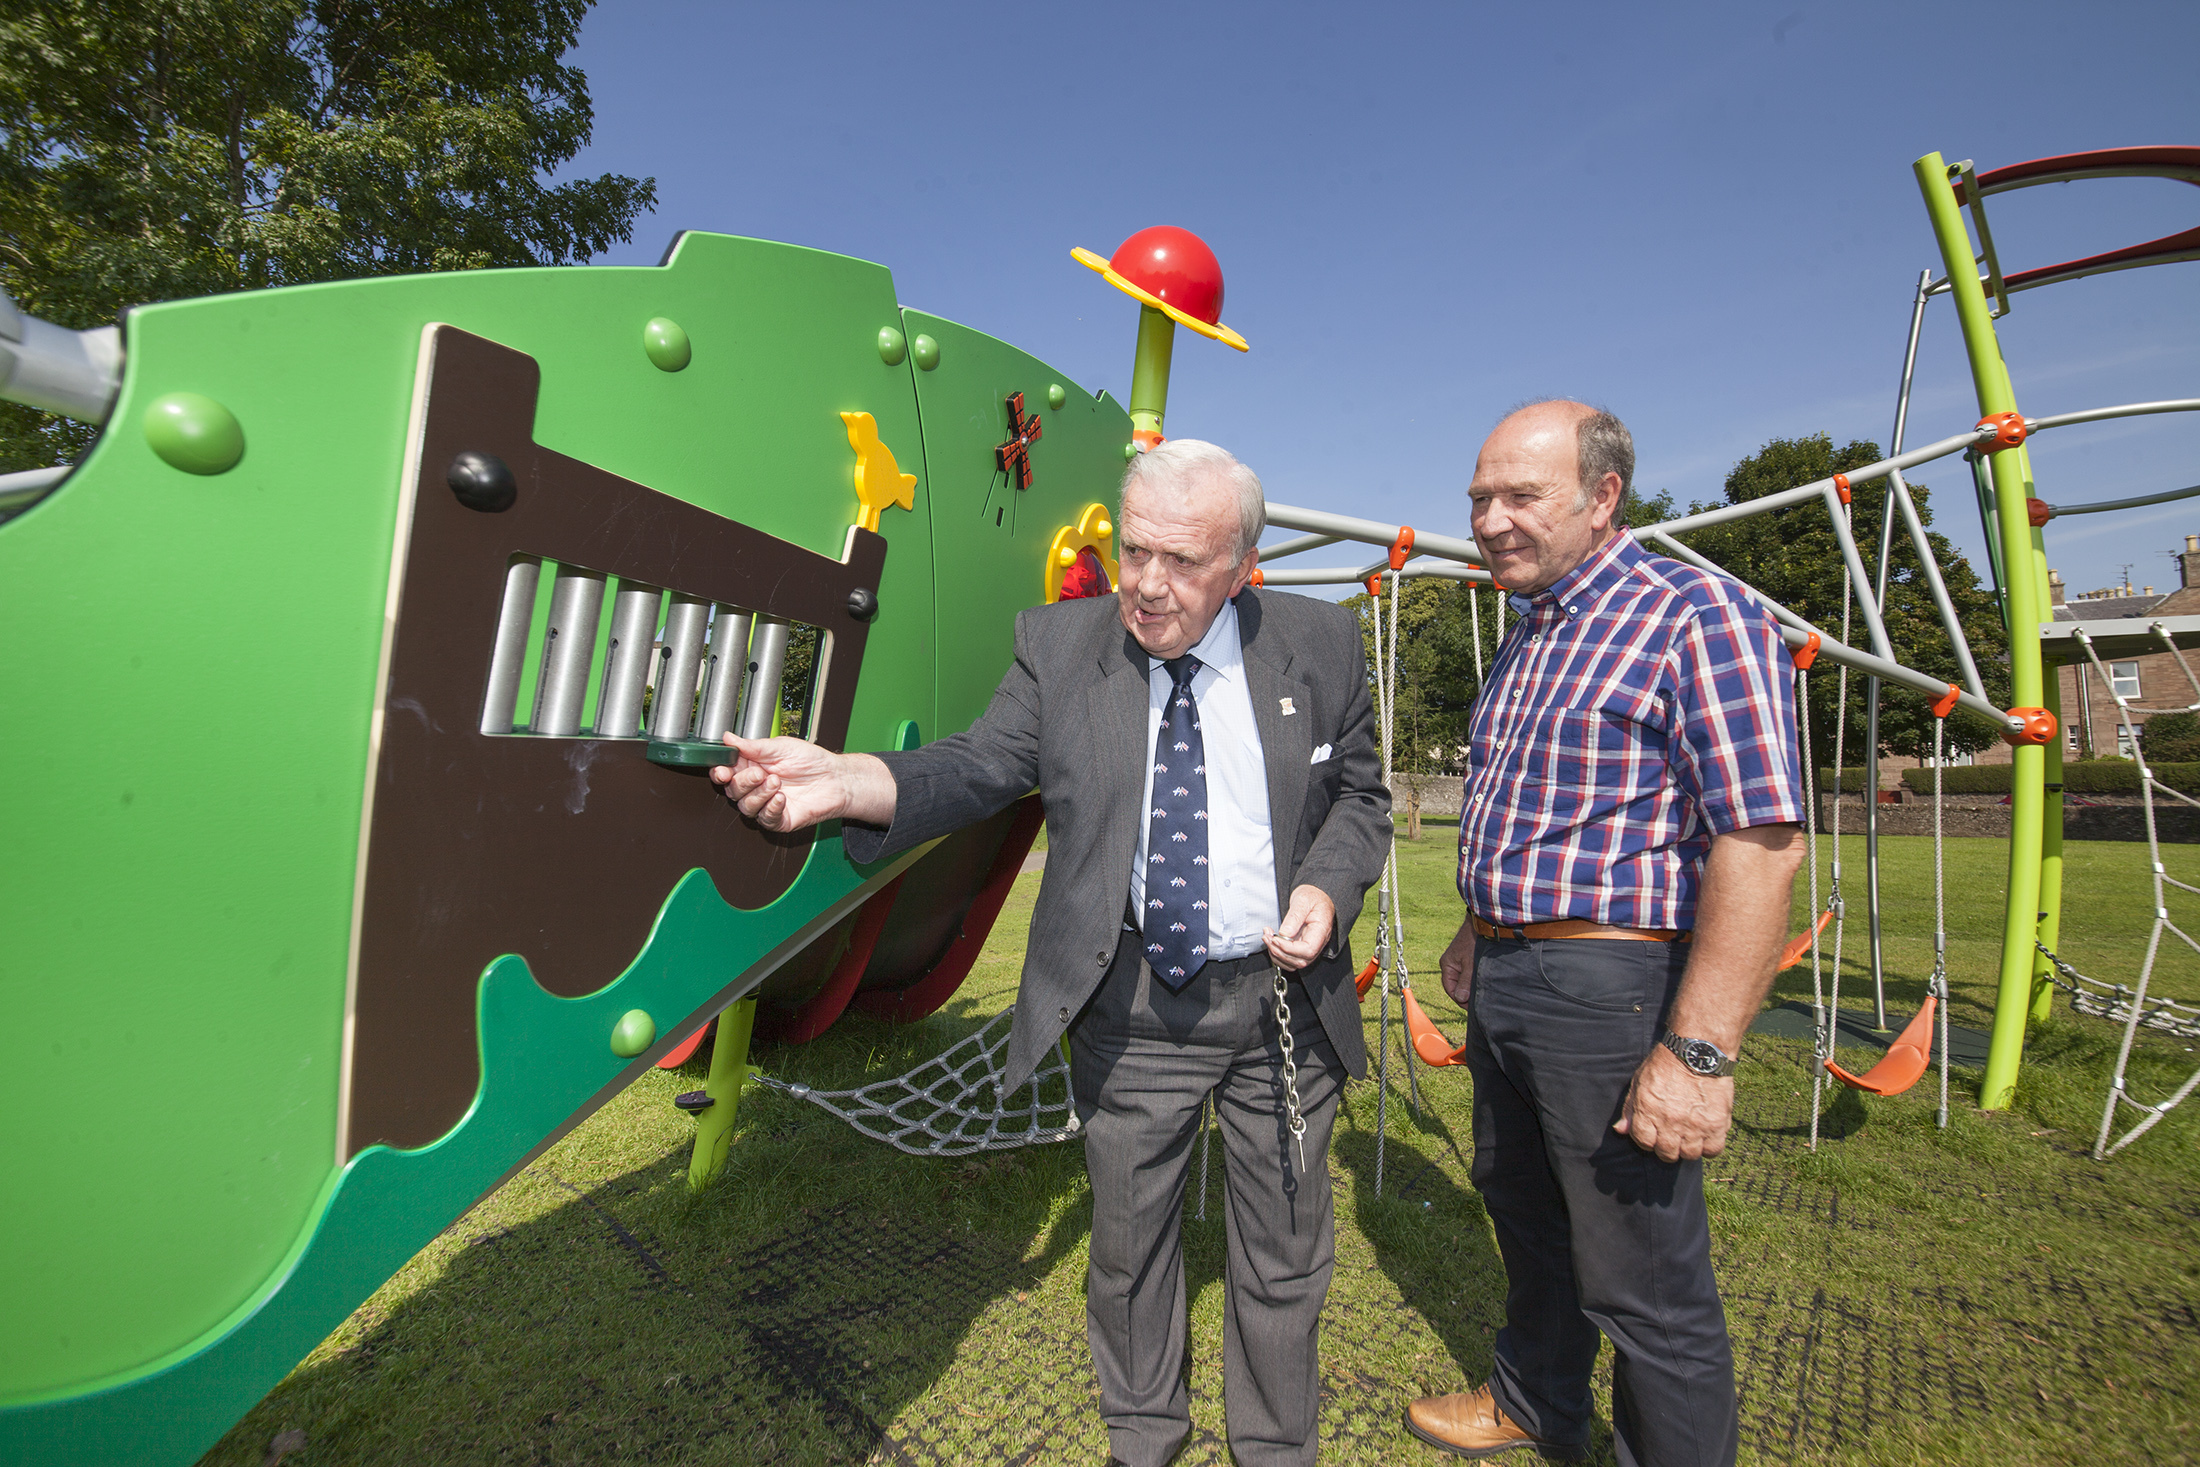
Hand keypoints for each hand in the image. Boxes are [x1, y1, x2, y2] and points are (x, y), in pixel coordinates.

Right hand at [709, 735, 856, 830]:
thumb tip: (728, 738)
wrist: (835, 778)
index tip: (723, 770)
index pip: (727, 773)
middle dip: (742, 782)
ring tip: (776, 782)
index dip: (721, 773)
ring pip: (745, 807)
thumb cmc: (811, 761)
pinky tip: (781, 798)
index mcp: (752, 766)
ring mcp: (766, 804)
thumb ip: (752, 746)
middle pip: (732, 791)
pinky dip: (770, 808)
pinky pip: (765, 819)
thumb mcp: (780, 746)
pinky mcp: (778, 819)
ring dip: (758, 794)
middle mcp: (756, 787)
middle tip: (759, 773)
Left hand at [1263, 885, 1334, 971]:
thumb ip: (1295, 916)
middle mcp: (1318, 943)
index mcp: (1321, 930)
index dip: (1289, 949)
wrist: (1316, 896)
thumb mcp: (1303, 900)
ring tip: (1267, 937)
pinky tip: (1271, 941)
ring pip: (1294, 963)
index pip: (1308, 950)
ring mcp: (1310, 947)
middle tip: (1267, 936)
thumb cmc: (1312, 897)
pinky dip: (1277, 955)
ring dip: (1276, 954)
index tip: (1276, 938)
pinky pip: (1290, 960)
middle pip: (1300, 960)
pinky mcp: (1301, 948)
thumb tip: (1285, 933)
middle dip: (1279, 951)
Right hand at [1439, 919, 1475, 1004]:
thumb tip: (1461, 998)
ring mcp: (1459, 962)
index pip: (1450, 989)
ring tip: (1482, 993)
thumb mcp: (1470, 963)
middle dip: (1467, 994)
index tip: (1472, 1007)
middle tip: (1479, 1002)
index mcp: (1447, 966)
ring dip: (1472, 987)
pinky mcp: (1467, 959)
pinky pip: (1468, 974)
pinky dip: (1474, 979)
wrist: (1482, 923)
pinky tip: (1483, 982)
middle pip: (1456, 986)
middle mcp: (1450, 965)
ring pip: (1464, 980)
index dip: (1461, 1000)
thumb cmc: (1473, 941)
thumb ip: (1465, 982)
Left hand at [1613, 1044, 1734, 1161]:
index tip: (1654, 1133)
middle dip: (1667, 1147)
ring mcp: (1694, 1126)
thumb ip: (1631, 1109)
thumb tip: (1621, 1130)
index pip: (1644, 1142)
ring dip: (1688, 1148)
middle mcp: (1670, 1123)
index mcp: (1648, 1112)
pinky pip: (1712, 1151)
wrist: (1698, 1051)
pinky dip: (1709, 1147)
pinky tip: (1705, 1136)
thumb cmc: (1666, 1064)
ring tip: (1689, 1135)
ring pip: (1689, 1155)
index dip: (1647, 1139)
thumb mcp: (1640, 1082)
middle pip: (1666, 1154)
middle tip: (1672, 1135)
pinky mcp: (1716, 1124)